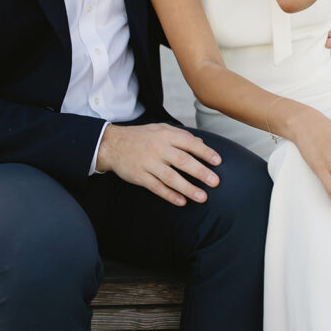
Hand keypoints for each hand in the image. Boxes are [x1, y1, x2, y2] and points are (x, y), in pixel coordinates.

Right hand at [96, 123, 221, 206]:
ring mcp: (148, 163)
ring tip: (202, 197)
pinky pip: (156, 187)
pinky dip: (169, 195)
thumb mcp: (160, 129)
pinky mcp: (139, 176)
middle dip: (200, 172)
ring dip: (188, 188)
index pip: (189, 143)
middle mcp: (158, 148)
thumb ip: (181, 136)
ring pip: (171, 178)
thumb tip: (201, 144)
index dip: (204, 152)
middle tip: (215, 182)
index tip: (218, 161)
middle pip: (182, 161)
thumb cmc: (140, 136)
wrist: (112, 145)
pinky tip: (181, 201)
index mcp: (165, 135)